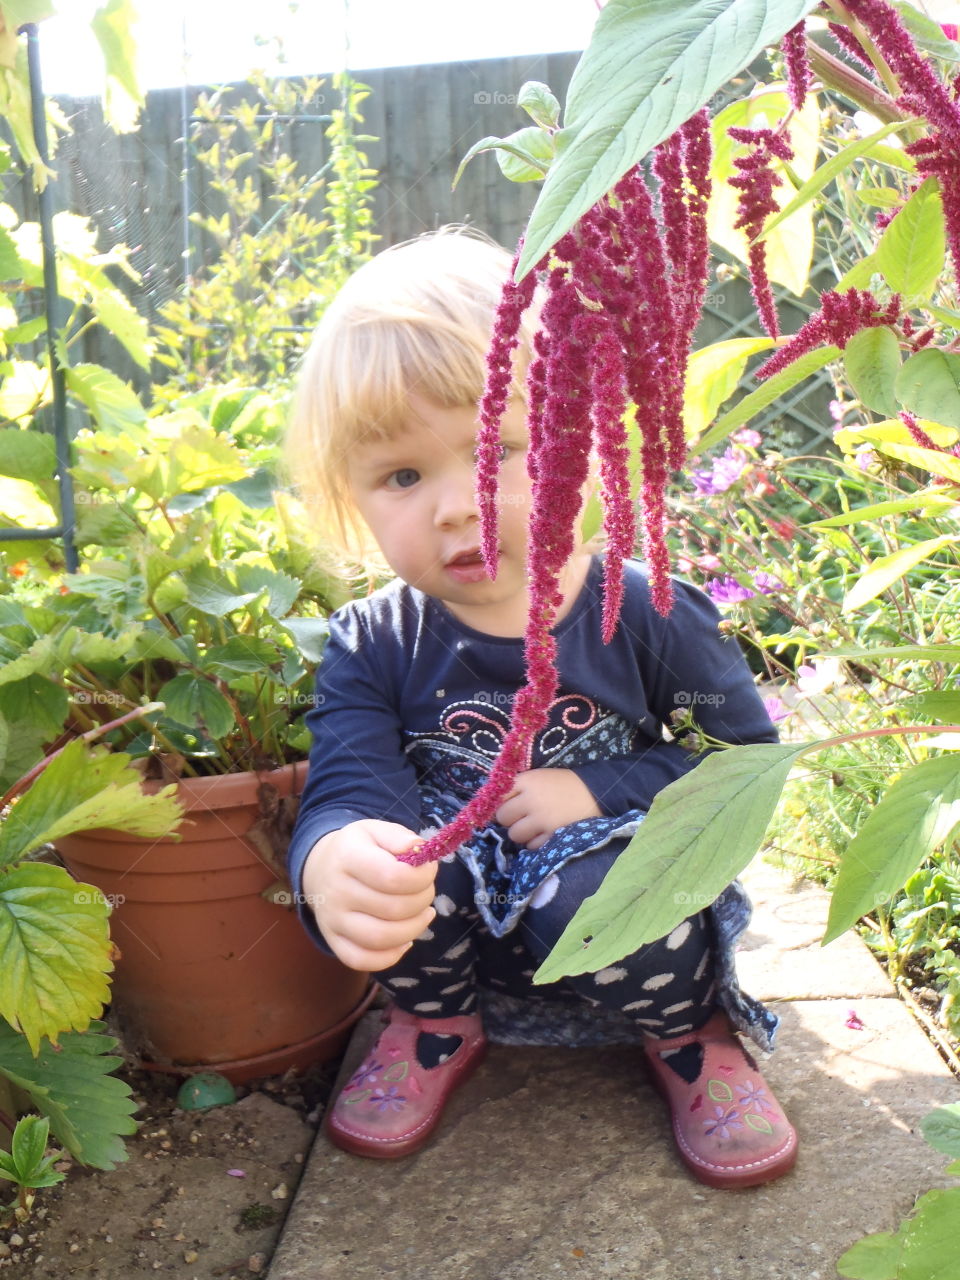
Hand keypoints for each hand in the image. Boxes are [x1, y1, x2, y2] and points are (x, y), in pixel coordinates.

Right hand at [301, 820, 437, 971]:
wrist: (320, 867)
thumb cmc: (358, 848)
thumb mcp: (375, 830)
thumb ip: (399, 837)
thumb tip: (418, 849)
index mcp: (347, 857)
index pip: (393, 876)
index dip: (422, 877)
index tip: (429, 869)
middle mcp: (336, 891)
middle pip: (393, 909)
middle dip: (423, 900)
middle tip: (427, 890)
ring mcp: (332, 920)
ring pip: (381, 939)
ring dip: (414, 929)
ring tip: (424, 914)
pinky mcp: (333, 941)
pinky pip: (362, 960)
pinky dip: (391, 956)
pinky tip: (404, 939)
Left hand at [494, 768, 601, 849]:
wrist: (597, 793)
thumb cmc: (565, 784)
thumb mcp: (540, 777)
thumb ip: (519, 788)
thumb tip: (496, 805)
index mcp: (528, 781)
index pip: (499, 796)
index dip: (503, 802)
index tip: (509, 805)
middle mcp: (531, 800)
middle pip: (502, 817)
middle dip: (510, 819)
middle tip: (522, 817)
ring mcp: (541, 820)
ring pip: (514, 834)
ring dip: (522, 833)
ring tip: (534, 827)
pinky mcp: (551, 836)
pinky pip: (531, 846)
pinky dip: (535, 842)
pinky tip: (545, 833)